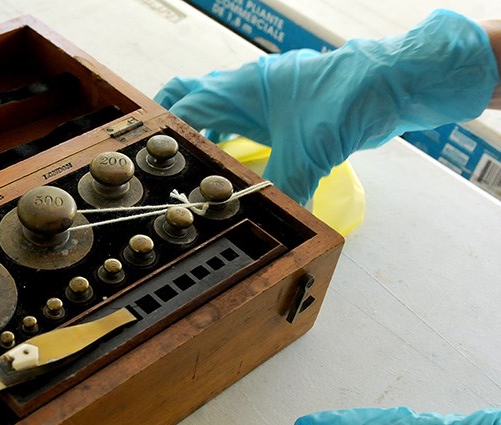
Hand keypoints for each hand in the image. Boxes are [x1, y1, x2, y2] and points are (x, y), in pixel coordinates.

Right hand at [155, 10, 497, 203]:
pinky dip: (227, 129)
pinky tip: (234, 157)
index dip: (165, 131)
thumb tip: (278, 225)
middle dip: (171, 118)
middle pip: (190, 93)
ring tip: (191, 161)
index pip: (186, 106)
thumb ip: (287, 192)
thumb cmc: (345, 101)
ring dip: (199, 125)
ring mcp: (263, 90)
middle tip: (159, 151)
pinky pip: (239, 112)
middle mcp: (245, 85)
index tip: (152, 157)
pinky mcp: (281, 101)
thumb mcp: (308, 155)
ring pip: (215, 101)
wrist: (389, 82)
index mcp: (239, 89)